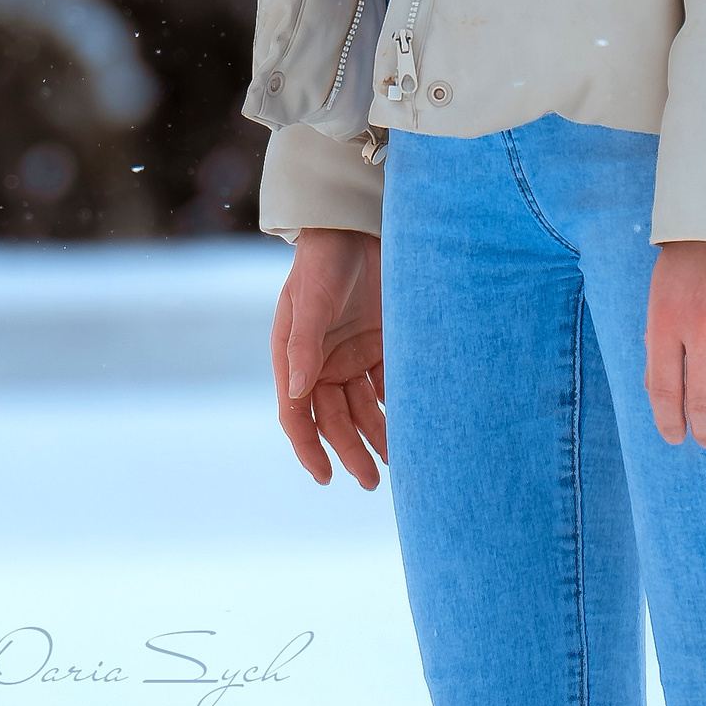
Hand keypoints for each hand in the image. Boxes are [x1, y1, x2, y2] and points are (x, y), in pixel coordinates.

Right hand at [271, 227, 386, 488]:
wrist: (357, 224)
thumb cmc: (324, 259)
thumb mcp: (310, 300)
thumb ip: (303, 344)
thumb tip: (294, 391)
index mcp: (293, 356)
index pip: (296, 414)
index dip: (308, 448)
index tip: (326, 477)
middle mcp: (320, 362)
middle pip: (333, 419)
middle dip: (349, 451)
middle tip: (371, 481)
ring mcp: (350, 355)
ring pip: (362, 409)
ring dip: (376, 435)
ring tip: (398, 461)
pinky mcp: (378, 345)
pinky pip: (385, 386)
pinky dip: (396, 408)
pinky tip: (413, 425)